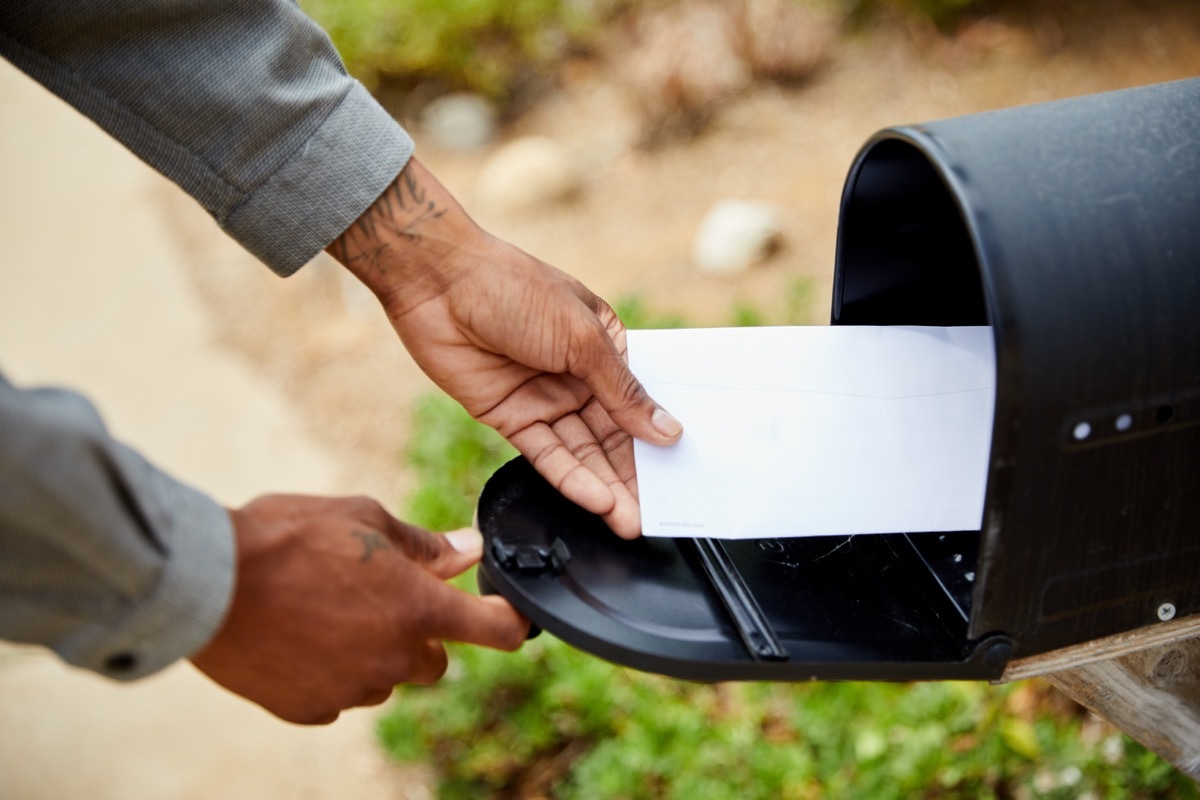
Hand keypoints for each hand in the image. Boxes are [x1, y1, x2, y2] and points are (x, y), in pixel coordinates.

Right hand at [189, 494, 527, 724]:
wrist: (206, 581)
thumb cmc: (288, 537)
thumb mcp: (364, 520)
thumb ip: (424, 545)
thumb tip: (468, 551)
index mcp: (417, 608)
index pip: (493, 629)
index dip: (510, 622)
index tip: (511, 616)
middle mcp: (394, 658)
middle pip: (436, 660)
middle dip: (420, 633)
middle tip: (381, 598)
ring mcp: (352, 690)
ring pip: (385, 677)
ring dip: (373, 652)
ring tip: (325, 610)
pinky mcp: (310, 710)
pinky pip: (339, 695)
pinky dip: (331, 671)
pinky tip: (299, 637)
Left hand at [328, 158, 682, 537]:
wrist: (440, 282)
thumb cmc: (517, 289)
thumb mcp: (582, 339)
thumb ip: (623, 392)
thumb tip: (668, 430)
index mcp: (604, 347)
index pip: (639, 402)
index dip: (658, 439)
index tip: (682, 477)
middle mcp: (578, 376)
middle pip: (612, 435)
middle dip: (634, 476)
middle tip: (655, 516)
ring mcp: (544, 399)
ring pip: (582, 453)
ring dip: (606, 487)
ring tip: (630, 522)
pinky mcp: (510, 418)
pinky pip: (546, 456)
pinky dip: (571, 479)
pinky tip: (596, 501)